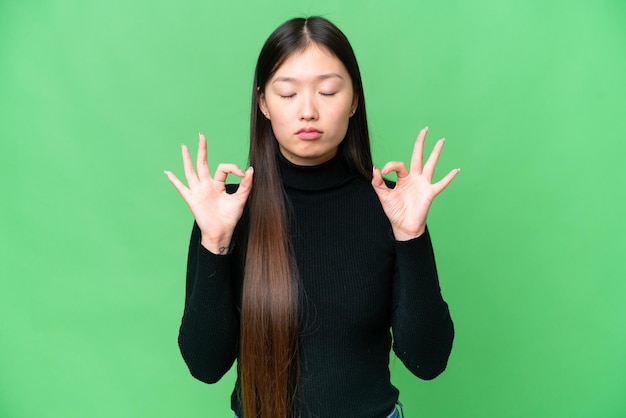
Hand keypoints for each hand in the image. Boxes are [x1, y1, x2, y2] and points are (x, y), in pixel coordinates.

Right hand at [164, 132, 253, 252]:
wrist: (221, 232)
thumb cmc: (230, 217)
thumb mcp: (241, 199)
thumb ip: (246, 184)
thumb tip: (251, 170)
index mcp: (218, 184)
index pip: (223, 168)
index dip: (234, 168)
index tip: (243, 174)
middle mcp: (206, 185)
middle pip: (203, 163)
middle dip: (202, 149)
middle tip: (201, 135)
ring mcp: (198, 191)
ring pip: (191, 171)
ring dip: (187, 159)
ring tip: (184, 146)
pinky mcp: (192, 199)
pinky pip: (181, 188)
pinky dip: (174, 180)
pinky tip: (167, 172)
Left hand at [372, 126, 458, 240]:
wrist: (403, 226)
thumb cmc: (395, 211)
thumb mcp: (383, 196)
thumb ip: (378, 183)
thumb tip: (375, 169)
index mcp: (402, 178)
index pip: (398, 165)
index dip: (390, 166)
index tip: (382, 172)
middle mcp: (414, 178)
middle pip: (418, 156)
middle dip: (420, 143)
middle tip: (425, 129)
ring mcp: (423, 184)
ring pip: (431, 165)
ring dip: (436, 152)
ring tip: (442, 140)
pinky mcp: (430, 193)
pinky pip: (441, 183)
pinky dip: (449, 177)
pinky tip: (456, 169)